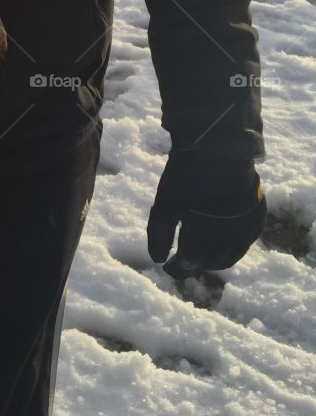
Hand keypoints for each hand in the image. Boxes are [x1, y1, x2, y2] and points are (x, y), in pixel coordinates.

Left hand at [148, 149, 265, 278]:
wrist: (218, 148)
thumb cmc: (186, 176)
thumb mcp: (164, 203)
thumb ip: (159, 234)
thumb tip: (158, 260)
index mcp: (204, 236)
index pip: (190, 263)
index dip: (177, 268)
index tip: (167, 266)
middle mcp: (230, 238)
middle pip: (211, 263)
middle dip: (195, 265)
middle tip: (182, 262)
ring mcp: (247, 229)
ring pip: (230, 256)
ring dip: (214, 260)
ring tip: (199, 255)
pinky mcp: (257, 217)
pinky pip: (244, 243)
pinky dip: (231, 247)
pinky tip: (220, 241)